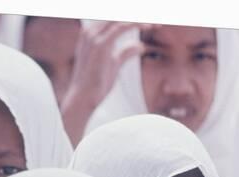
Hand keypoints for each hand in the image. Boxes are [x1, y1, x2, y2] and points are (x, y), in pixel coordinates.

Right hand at [61, 21, 149, 145]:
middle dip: (137, 17)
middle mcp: (90, 32)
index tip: (148, 21)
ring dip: (139, 19)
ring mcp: (93, 37)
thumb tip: (141, 46)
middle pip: (116, 16)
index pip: (113, 19)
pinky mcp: (100, 45)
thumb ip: (125, 52)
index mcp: (90, 35)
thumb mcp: (114, 64)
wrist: (83, 98)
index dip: (131, 18)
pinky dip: (136, 24)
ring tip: (155, 23)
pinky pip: (122, 26)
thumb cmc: (96, 84)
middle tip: (155, 20)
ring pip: (121, 19)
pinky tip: (148, 26)